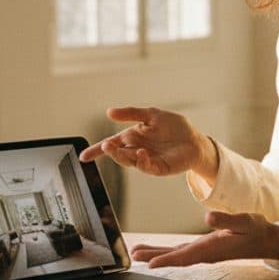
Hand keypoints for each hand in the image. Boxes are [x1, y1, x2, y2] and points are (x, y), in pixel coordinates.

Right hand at [78, 106, 218, 180]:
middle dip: (109, 151)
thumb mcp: (151, 114)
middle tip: (105, 146)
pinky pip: (146, 166)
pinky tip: (142, 153)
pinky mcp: (158, 168)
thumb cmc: (174, 127)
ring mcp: (146, 160)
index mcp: (132, 137)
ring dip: (121, 156)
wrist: (194, 140)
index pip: (111, 144)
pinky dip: (141, 161)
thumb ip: (131, 113)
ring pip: (128, 161)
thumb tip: (109, 111)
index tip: (84, 156)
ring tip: (115, 148)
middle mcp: (136, 149)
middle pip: (118, 153)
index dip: (97, 150)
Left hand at [130, 211, 278, 267]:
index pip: (185, 256)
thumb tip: (208, 217)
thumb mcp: (244, 222)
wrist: (264, 240)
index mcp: (212, 248)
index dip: (167, 260)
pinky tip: (156, 252)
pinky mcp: (203, 248)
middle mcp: (204, 253)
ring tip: (137, 254)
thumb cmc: (255, 231)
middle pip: (174, 258)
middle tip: (133, 257)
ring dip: (156, 254)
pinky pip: (180, 252)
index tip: (150, 264)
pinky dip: (166, 252)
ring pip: (175, 255)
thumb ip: (227, 220)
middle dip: (153, 258)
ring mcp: (202, 252)